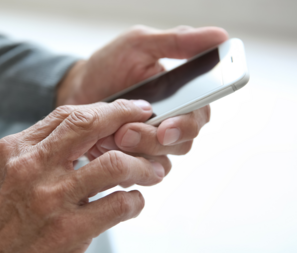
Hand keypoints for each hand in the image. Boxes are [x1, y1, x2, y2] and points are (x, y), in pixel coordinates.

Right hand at [0, 100, 169, 252]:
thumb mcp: (4, 169)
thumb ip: (38, 147)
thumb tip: (83, 130)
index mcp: (17, 149)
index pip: (69, 114)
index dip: (106, 108)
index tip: (127, 108)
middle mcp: (32, 167)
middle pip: (90, 126)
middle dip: (127, 118)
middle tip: (147, 123)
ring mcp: (51, 198)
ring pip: (113, 164)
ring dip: (141, 165)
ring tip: (152, 170)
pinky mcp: (68, 230)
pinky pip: (118, 205)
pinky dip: (135, 201)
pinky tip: (133, 201)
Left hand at [57, 25, 226, 158]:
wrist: (75, 90)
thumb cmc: (109, 65)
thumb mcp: (139, 44)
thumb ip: (178, 41)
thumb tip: (221, 36)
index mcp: (182, 96)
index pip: (200, 115)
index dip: (187, 125)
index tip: (166, 127)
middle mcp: (171, 122)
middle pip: (182, 143)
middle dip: (153, 140)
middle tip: (126, 132)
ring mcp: (152, 143)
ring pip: (162, 161)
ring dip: (137, 152)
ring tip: (111, 137)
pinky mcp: (134, 159)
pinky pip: (140, 174)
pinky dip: (125, 165)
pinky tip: (105, 148)